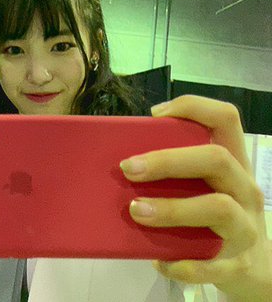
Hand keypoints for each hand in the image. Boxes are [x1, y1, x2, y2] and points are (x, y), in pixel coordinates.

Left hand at [120, 95, 271, 301]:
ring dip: (172, 208)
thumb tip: (121, 159)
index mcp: (233, 163)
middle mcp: (244, 189)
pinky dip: (180, 263)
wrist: (255, 269)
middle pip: (216, 160)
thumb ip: (177, 170)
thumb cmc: (213, 217)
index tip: (154, 115)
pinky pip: (210, 264)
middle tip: (128, 168)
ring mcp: (245, 228)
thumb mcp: (205, 186)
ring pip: (218, 208)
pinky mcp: (238, 264)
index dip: (192, 107)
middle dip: (168, 161)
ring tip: (135, 211)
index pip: (225, 118)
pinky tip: (156, 260)